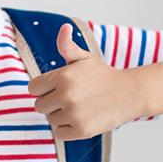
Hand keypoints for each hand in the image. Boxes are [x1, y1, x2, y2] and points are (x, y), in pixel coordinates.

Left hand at [28, 23, 146, 139]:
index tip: (56, 88)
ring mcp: (74, 114)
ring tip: (78, 108)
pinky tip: (80, 119)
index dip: (43, 88)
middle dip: (51, 102)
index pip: (33, 88)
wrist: (129, 93)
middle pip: (39, 105)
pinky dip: (67, 129)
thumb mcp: (84, 57)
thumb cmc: (103, 76)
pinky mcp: (81, 130)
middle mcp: (66, 95)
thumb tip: (64, 28)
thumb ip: (66, 45)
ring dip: (60, 116)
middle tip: (69, 98)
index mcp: (62, 76)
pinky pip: (60, 133)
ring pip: (50, 119)